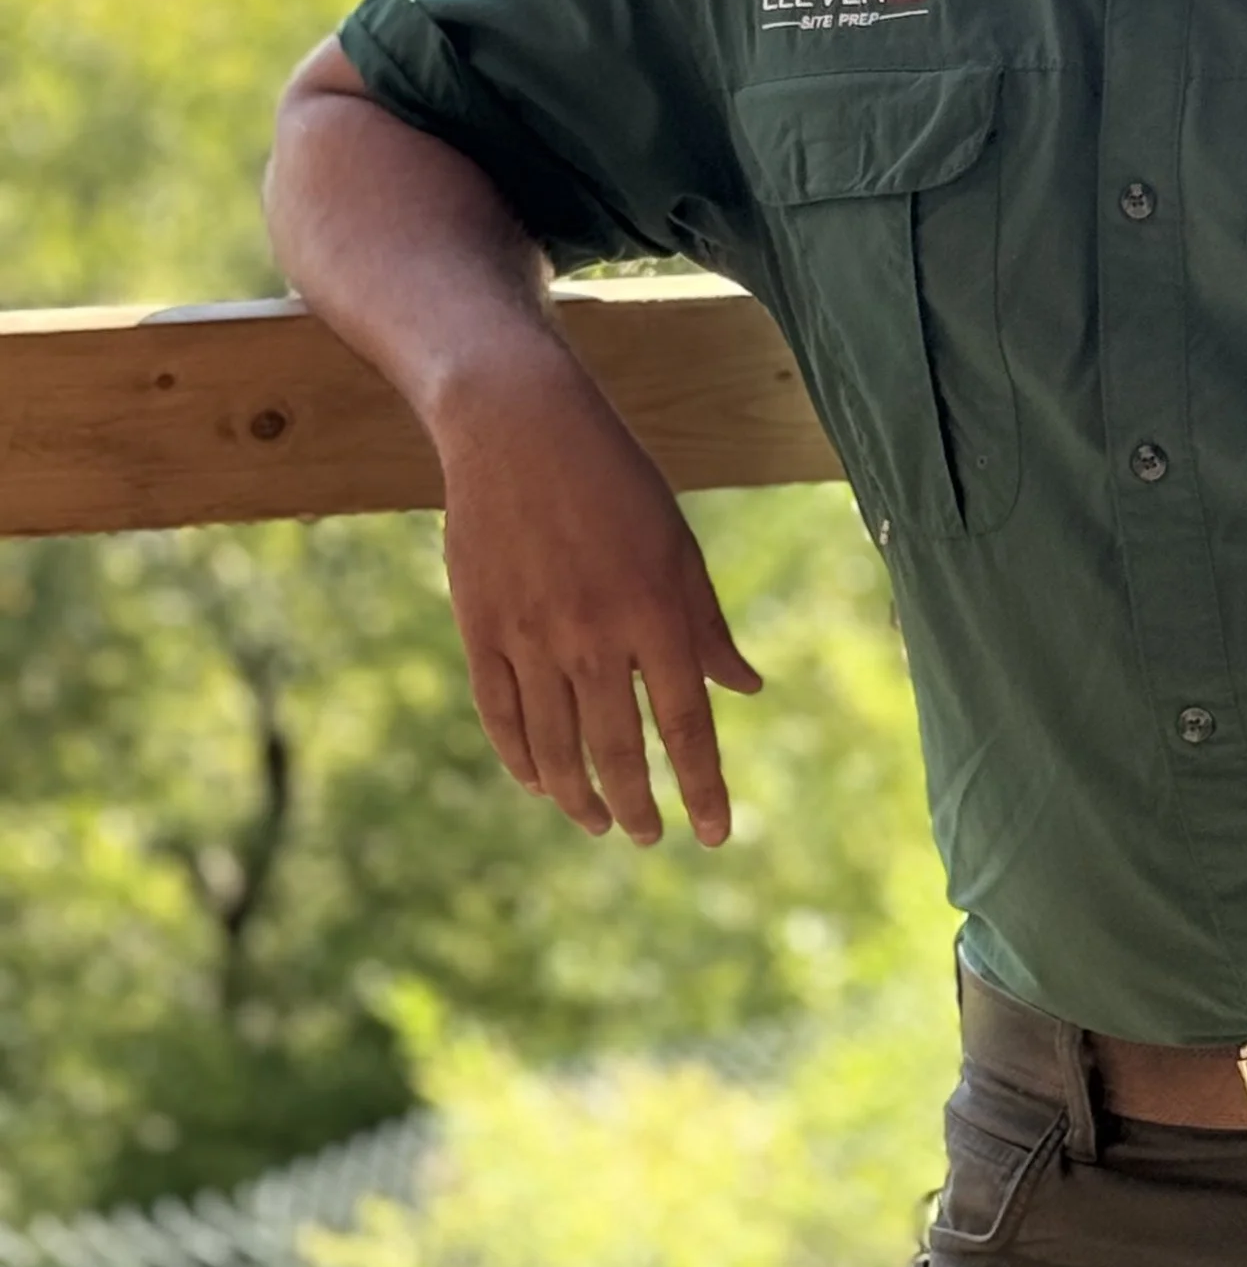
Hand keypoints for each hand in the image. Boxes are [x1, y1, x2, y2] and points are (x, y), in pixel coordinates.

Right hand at [433, 332, 761, 847]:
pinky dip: (522, 759)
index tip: (715, 833)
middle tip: (647, 838)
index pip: (685, 724)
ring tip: (599, 822)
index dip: (702, 787)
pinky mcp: (481, 628)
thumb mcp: (678, 547)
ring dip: (579, 796)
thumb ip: (707, 626)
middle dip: (636, 805)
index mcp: (655, 611)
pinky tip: (541, 784)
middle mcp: (593, 633)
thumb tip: (745, 690)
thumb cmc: (616, 484)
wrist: (519, 429)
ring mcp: (530, 634)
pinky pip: (502, 715)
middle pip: (617, 749)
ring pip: (555, 745)